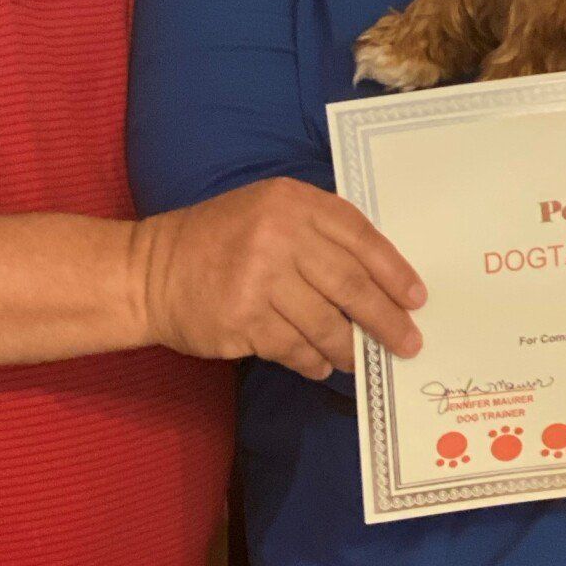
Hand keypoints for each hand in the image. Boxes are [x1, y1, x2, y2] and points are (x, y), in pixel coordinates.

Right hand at [134, 178, 425, 380]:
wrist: (148, 270)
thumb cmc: (219, 241)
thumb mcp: (268, 212)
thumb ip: (319, 234)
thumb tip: (381, 283)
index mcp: (291, 202)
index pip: (360, 236)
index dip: (394, 271)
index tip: (417, 300)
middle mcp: (277, 234)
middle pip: (351, 284)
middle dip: (386, 320)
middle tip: (407, 343)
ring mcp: (257, 278)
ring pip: (326, 324)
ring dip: (348, 347)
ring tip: (358, 358)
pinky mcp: (241, 318)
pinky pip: (294, 348)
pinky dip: (313, 361)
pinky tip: (320, 364)